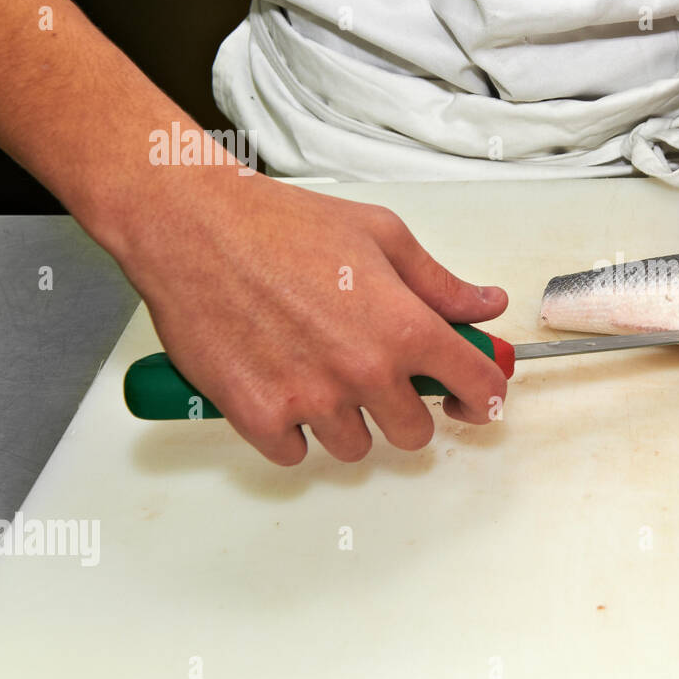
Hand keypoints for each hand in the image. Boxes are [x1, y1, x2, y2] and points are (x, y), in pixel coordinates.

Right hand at [114, 173, 507, 464]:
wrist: (193, 227)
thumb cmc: (282, 224)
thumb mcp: (382, 236)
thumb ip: (440, 283)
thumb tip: (485, 304)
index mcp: (404, 326)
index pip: (475, 385)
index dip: (483, 397)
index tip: (476, 401)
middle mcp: (364, 370)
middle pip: (415, 434)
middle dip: (406, 410)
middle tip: (382, 380)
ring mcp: (311, 399)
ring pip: (355, 447)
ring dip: (347, 422)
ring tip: (321, 375)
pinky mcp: (258, 416)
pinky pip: (294, 454)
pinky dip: (292, 432)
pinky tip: (283, 390)